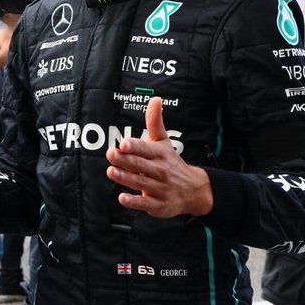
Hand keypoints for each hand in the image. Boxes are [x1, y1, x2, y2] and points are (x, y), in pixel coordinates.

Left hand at [105, 97, 213, 217]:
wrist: (194, 190)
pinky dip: (134, 202)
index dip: (135, 146)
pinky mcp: (159, 205)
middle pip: (141, 165)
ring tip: (111, 171)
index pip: (146, 149)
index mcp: (160, 154)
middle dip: (125, 160)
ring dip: (125, 178)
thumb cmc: (171, 162)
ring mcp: (160, 189)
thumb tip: (155, 99)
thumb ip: (155, 122)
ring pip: (140, 183)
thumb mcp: (163, 141)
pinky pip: (145, 204)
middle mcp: (161, 171)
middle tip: (111, 154)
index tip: (123, 143)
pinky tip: (122, 198)